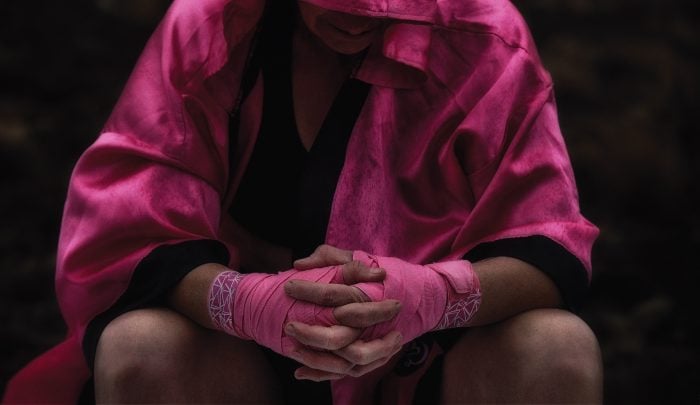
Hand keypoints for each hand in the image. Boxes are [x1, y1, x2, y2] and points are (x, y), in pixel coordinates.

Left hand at [287, 250, 482, 371]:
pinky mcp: (374, 357)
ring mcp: (376, 342)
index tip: (288, 285)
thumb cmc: (390, 274)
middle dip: (310, 332)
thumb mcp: (362, 256)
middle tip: (288, 324)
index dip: (308, 290)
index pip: (334, 293)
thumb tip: (300, 264)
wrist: (427, 296)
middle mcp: (373, 321)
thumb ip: (330, 256)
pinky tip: (300, 372)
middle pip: (338, 334)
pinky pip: (348, 371)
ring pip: (344, 359)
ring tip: (291, 348)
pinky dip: (323, 374)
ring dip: (315, 358)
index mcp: (368, 293)